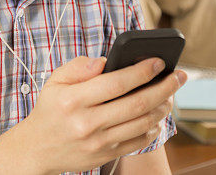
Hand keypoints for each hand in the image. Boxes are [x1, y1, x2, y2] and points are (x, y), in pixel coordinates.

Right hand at [14, 56, 185, 173]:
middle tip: (178, 76)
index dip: (142, 71)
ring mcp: (98, 142)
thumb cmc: (50, 109)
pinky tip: (158, 116)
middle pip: (137, 103)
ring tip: (171, 94)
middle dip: (164, 87)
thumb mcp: (55, 81)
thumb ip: (79, 67)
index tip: (158, 61)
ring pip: (142, 123)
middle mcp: (87, 122)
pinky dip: (153, 128)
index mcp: (73, 100)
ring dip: (163, 107)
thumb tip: (105, 61)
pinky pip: (138, 141)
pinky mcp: (106, 155)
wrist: (37, 149)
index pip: (116, 82)